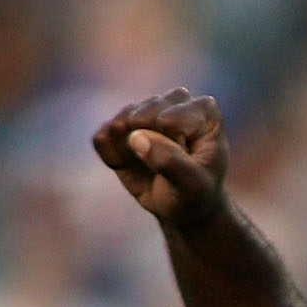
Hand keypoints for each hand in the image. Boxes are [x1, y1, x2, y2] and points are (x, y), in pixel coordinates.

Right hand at [91, 87, 229, 231]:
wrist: (183, 206)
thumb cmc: (196, 193)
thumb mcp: (192, 186)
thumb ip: (170, 160)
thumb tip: (136, 136)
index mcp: (204, 110)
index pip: (167, 122)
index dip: (171, 151)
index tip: (188, 166)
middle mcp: (176, 100)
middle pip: (140, 117)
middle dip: (146, 151)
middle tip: (167, 171)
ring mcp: (148, 107)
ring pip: (119, 125)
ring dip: (129, 155)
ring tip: (152, 169)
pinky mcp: (123, 120)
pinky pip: (102, 138)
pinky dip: (113, 159)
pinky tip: (133, 166)